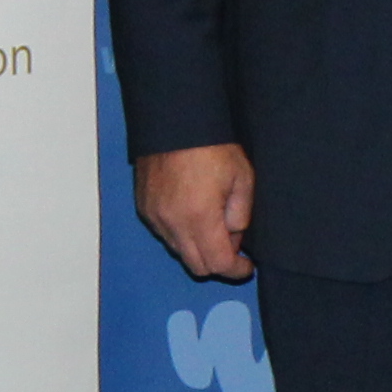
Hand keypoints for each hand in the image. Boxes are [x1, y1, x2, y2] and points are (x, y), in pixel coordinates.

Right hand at [133, 143, 254, 281]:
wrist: (174, 121)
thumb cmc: (212, 146)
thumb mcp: (242, 177)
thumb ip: (241, 214)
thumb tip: (234, 236)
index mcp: (199, 217)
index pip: (218, 263)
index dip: (236, 270)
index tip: (247, 266)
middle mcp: (173, 223)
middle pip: (197, 266)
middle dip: (217, 262)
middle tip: (232, 243)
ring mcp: (155, 217)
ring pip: (180, 251)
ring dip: (198, 247)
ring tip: (212, 223)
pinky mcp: (144, 208)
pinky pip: (165, 234)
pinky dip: (180, 233)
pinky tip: (191, 212)